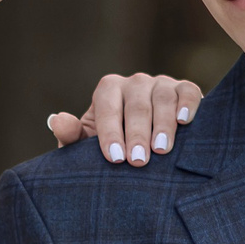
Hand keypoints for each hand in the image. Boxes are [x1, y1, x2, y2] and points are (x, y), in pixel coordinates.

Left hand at [45, 72, 203, 166]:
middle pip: (136, 105)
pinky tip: (185, 122)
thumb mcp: (89, 145)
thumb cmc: (114, 146)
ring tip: (162, 150)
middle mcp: (134, 82)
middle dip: (137, 134)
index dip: (110, 131)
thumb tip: (56, 121)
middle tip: (138, 161)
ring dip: (163, 125)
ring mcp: (161, 83)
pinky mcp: (185, 89)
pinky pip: (188, 92)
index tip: (115, 158)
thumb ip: (72, 136)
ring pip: (163, 99)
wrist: (147, 146)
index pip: (107, 106)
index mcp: (108, 90)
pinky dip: (187, 104)